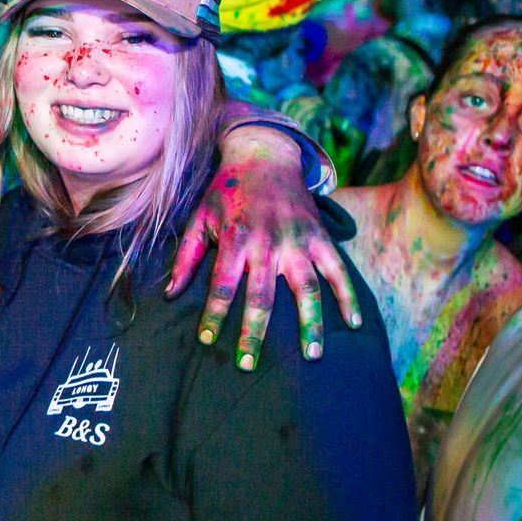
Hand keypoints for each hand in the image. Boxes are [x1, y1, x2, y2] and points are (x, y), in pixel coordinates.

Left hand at [166, 127, 360, 369]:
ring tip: (311, 356)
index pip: (221, 285)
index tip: (207, 341)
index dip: (213, 314)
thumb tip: (169, 295)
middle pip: (261, 296)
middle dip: (254, 333)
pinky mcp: (319, 237)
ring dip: (309, 323)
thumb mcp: (199, 218)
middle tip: (249, 365)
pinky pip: (338, 270)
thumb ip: (187, 257)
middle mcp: (268, 242)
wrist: (264, 155)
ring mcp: (298, 240)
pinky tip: (352, 324)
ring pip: (306, 288)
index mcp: (235, 239)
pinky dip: (348, 296)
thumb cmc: (226, 192)